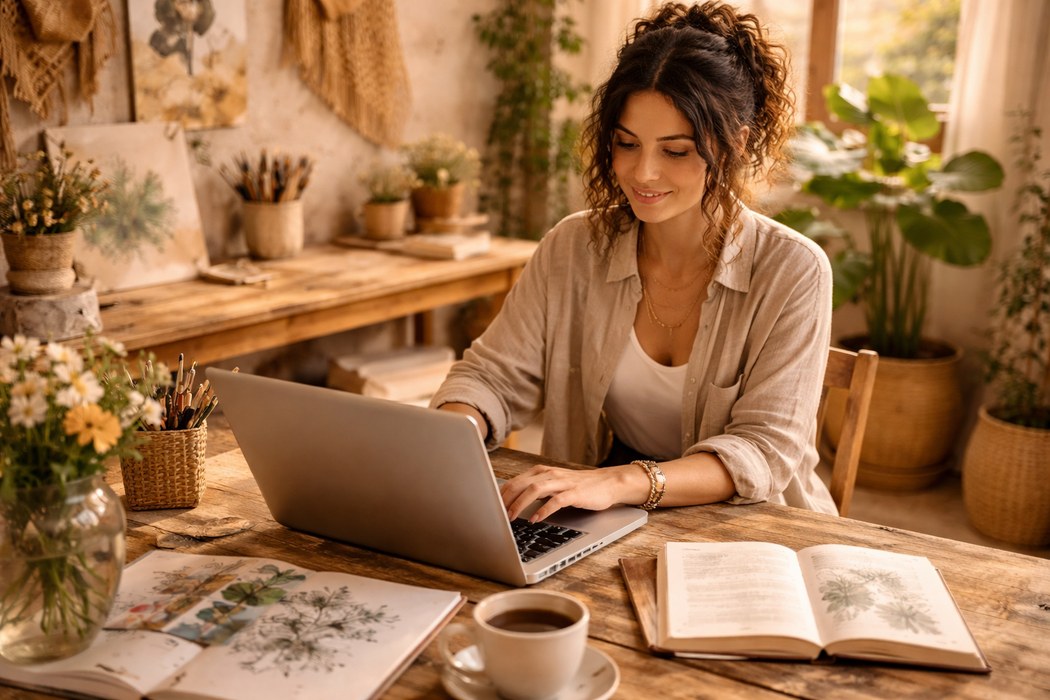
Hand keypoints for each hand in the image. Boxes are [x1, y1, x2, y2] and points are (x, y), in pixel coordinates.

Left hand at [500, 464, 642, 521]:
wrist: (608, 483)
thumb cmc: (579, 487)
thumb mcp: (553, 486)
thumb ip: (535, 491)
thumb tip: (512, 504)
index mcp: (541, 472)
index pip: (514, 481)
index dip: (500, 495)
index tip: (489, 507)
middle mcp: (549, 474)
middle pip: (520, 484)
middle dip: (505, 500)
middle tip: (495, 515)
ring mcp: (562, 482)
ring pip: (535, 490)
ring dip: (520, 504)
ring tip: (510, 517)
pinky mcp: (575, 493)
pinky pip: (556, 500)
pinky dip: (544, 510)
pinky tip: (536, 519)